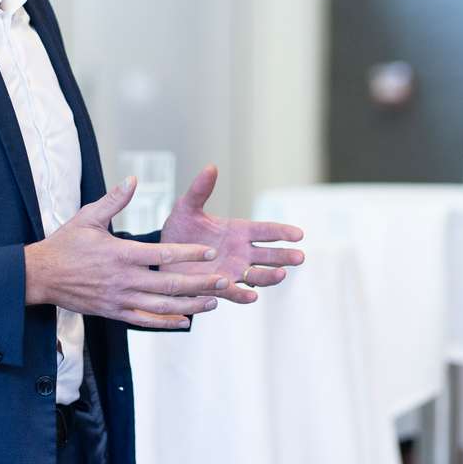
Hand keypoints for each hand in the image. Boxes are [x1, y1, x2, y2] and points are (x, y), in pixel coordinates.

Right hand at [25, 177, 230, 328]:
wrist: (40, 276)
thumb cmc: (64, 244)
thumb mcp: (87, 217)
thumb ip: (114, 200)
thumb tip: (133, 179)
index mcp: (120, 253)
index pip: (163, 255)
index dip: (190, 254)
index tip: (211, 252)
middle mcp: (124, 280)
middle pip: (169, 284)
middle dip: (199, 283)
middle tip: (223, 280)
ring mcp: (120, 299)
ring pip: (162, 306)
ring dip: (190, 305)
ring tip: (213, 302)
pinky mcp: (114, 313)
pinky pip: (145, 321)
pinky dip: (167, 322)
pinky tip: (185, 320)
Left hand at [160, 165, 304, 303]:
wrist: (163, 255)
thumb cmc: (179, 230)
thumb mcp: (187, 208)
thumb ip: (200, 190)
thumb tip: (211, 167)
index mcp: (238, 231)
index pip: (266, 231)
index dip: (283, 232)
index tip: (299, 234)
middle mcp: (240, 252)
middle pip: (268, 255)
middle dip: (284, 256)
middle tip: (300, 257)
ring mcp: (232, 271)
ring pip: (257, 275)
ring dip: (270, 276)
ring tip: (281, 274)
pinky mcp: (218, 287)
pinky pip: (234, 293)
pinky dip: (243, 296)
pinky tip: (252, 296)